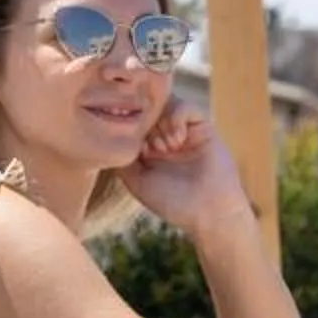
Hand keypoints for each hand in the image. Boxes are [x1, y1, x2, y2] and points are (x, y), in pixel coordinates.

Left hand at [123, 102, 251, 236]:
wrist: (208, 212)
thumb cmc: (172, 202)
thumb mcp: (137, 182)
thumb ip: (122, 159)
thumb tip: (109, 137)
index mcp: (149, 148)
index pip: (132, 122)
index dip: (126, 126)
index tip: (129, 144)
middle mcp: (165, 136)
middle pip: (146, 109)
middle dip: (143, 125)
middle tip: (149, 149)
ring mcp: (184, 130)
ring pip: (164, 105)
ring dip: (159, 124)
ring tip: (165, 148)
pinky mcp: (203, 127)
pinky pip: (186, 107)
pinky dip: (176, 119)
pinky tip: (177, 141)